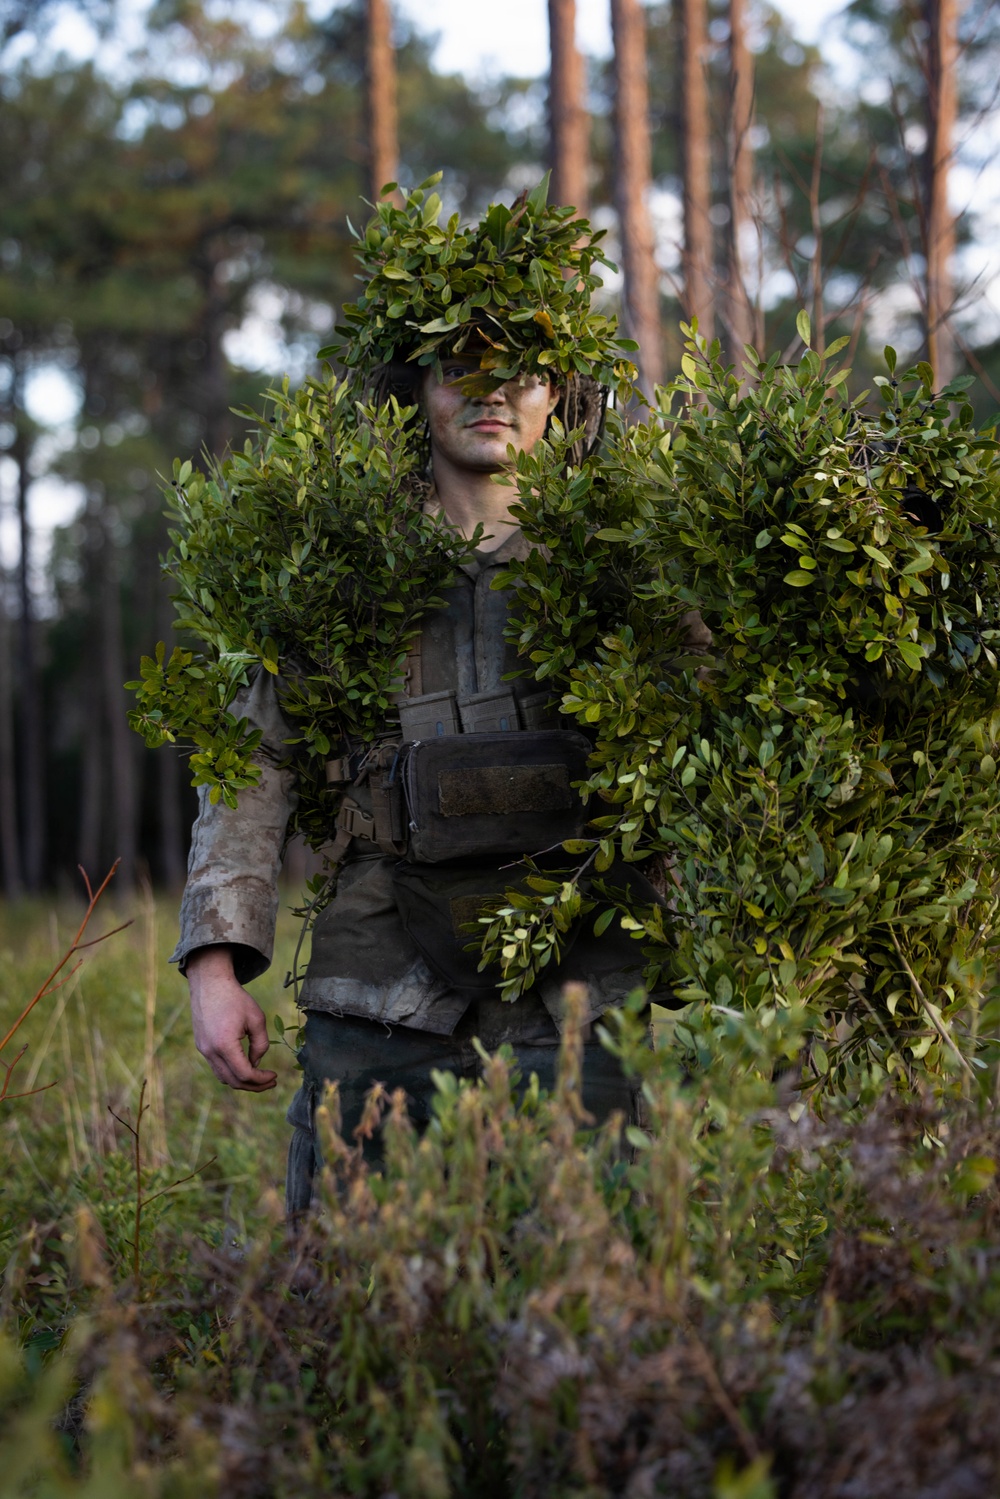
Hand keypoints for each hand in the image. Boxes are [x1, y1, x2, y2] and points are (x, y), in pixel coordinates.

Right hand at [186, 946, 277, 1091]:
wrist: (210, 984)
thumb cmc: (235, 999)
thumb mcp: (257, 1019)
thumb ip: (261, 1044)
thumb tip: (255, 1064)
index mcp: (224, 1045)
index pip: (244, 1074)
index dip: (261, 1080)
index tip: (274, 1076)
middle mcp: (210, 1051)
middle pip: (233, 1082)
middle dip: (254, 1086)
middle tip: (270, 1081)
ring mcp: (203, 1050)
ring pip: (223, 1077)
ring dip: (242, 1081)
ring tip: (259, 1077)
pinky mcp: (201, 1046)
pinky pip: (217, 1067)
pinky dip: (232, 1071)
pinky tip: (245, 1065)